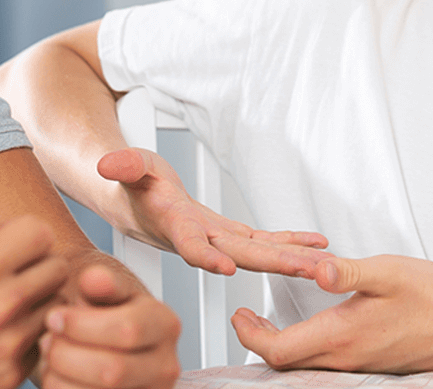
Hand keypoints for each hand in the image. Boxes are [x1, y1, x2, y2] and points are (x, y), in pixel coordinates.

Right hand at [0, 144, 70, 388]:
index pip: (40, 233)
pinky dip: (29, 337)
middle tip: (4, 269)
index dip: (21, 232)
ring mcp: (6, 347)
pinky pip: (42, 345)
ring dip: (35, 300)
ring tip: (2, 300)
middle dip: (34, 262)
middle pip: (56, 268)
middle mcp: (0, 308)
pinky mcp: (7, 379)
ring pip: (53, 306)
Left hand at [39, 264, 180, 388]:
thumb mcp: (106, 287)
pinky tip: (60, 377)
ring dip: (60, 379)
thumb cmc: (105, 310)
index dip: (82, 325)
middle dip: (67, 355)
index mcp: (165, 324)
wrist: (105, 336)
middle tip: (47, 340)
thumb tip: (94, 278)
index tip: (54, 316)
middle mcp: (166, 365)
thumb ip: (101, 281)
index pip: (128, 329)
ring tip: (51, 359)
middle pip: (112, 370)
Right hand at [98, 147, 329, 277]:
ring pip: (259, 253)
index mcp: (173, 226)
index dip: (204, 256)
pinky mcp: (233, 237)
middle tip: (305, 269)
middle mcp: (200, 240)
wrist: (139, 205)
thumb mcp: (129, 168)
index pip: (188, 244)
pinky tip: (315, 246)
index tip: (223, 268)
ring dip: (292, 260)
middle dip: (274, 263)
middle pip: (239, 256)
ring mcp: (219, 242)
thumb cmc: (136, 187)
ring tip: (323, 264)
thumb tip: (109, 163)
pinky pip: (266, 242)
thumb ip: (124, 165)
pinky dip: (290, 244)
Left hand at [232, 254, 432, 373]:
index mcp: (341, 336)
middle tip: (246, 316)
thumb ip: (346, 272)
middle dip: (259, 340)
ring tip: (267, 320)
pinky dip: (305, 346)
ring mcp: (358, 363)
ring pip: (306, 364)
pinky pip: (326, 362)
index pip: (279, 350)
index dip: (250, 336)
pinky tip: (310, 327)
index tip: (239, 314)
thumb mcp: (386, 272)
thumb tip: (315, 270)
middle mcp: (346, 357)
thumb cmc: (432, 296)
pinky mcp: (370, 361)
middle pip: (286, 361)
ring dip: (281, 344)